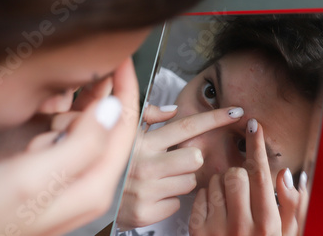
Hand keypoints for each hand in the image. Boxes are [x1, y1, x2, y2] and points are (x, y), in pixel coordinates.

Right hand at [0, 58, 139, 235]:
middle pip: (103, 126)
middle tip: (53, 109)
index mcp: (94, 187)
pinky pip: (55, 133)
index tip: (122, 59)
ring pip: (77, 126)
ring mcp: (65, 176)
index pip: (125, 128)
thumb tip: (114, 110)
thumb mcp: (34, 177)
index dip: (126, 89)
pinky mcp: (45, 170)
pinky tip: (24, 136)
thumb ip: (82, 144)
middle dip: (80, 110)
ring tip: (28, 139)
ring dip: (55, 118)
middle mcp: (85, 182)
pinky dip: (42, 125)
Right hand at [116, 105, 243, 229]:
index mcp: (144, 142)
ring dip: (178, 181)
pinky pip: (176, 204)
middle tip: (170, 161)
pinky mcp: (146, 213)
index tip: (236, 112)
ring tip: (157, 179)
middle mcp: (146, 165)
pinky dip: (168, 200)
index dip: (215, 118)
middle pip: (196, 158)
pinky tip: (152, 195)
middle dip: (189, 159)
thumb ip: (148, 115)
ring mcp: (147, 191)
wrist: (85, 194)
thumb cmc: (112, 160)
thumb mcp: (124, 131)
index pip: (187, 126)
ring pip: (189, 182)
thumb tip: (173, 109)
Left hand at [188, 120, 307, 235]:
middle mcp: (242, 224)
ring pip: (215, 182)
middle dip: (240, 174)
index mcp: (267, 223)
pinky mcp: (198, 231)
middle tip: (244, 187)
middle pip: (236, 173)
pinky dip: (207, 197)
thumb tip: (285, 175)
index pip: (260, 172)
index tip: (254, 126)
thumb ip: (291, 206)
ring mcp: (217, 228)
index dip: (256, 145)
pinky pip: (200, 196)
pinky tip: (217, 209)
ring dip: (222, 184)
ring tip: (231, 201)